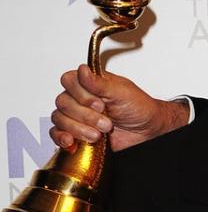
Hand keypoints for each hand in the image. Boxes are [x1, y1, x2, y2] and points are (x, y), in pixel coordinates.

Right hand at [51, 63, 187, 152]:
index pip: (68, 81)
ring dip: (78, 129)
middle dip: (85, 116)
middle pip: (63, 103)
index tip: (100, 104)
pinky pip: (57, 134)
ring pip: (59, 119)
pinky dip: (61, 138)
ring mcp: (77, 116)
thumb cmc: (138, 108)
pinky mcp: (76, 133)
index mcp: (89, 83)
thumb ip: (99, 83)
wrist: (147, 131)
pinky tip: (71, 142)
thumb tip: (83, 70)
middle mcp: (80, 98)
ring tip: (98, 135)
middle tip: (106, 123)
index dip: (81, 95)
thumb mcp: (121, 92)